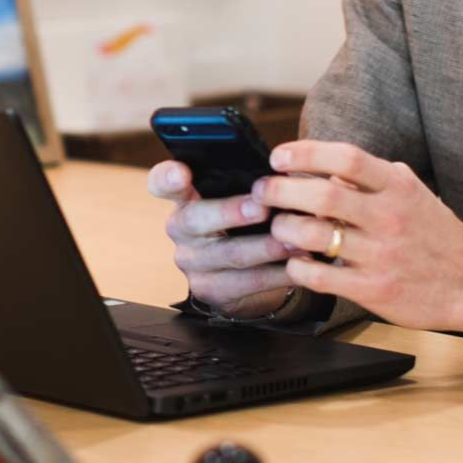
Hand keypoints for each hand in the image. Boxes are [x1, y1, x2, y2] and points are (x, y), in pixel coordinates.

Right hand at [146, 161, 293, 320]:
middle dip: (232, 212)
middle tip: (262, 207)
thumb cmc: (243, 220)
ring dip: (266, 248)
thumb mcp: (238, 195)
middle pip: (197, 219)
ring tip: (295, 240)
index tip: (181, 172)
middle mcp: (180, 228)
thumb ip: (248, 182)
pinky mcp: (210, 290)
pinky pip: (247, 282)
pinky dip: (278, 274)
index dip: (169, 177)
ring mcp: (192, 262)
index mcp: (184, 197)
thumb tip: (283, 173)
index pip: (163, 182)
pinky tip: (299, 264)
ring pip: (230, 254)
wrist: (239, 271)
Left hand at [255, 142, 462, 333]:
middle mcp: (390, 217)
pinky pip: (319, 276)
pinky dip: (297, 267)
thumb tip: (328, 165)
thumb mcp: (412, 193)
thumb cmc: (436, 234)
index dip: (306, 152)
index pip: (347, 157)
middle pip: (323, 194)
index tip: (279, 157)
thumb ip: (372, 178)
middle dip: (282, 190)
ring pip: (315, 235)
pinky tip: (295, 262)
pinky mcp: (372, 290)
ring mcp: (381, 255)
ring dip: (285, 228)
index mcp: (398, 186)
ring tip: (278, 227)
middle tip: (263, 191)